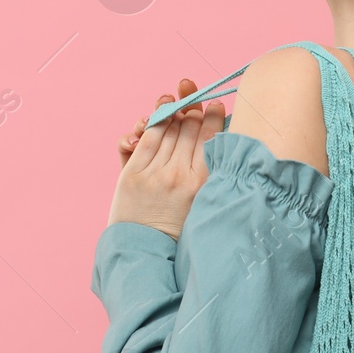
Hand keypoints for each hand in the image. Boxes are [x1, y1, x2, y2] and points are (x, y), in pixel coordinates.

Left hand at [107, 85, 226, 240]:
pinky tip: (160, 115)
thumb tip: (221, 143)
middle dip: (194, 110)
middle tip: (196, 102)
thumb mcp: (203, 202)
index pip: (211, 138)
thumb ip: (210, 173)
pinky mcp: (133, 173)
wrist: (146, 250)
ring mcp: (154, 173)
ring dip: (174, 112)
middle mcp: (179, 176)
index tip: (216, 105)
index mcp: (202, 183)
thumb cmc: (179, 227)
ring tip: (178, 103)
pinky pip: (147, 138)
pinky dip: (154, 123)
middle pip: (189, 128)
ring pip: (169, 129)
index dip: (214, 116)